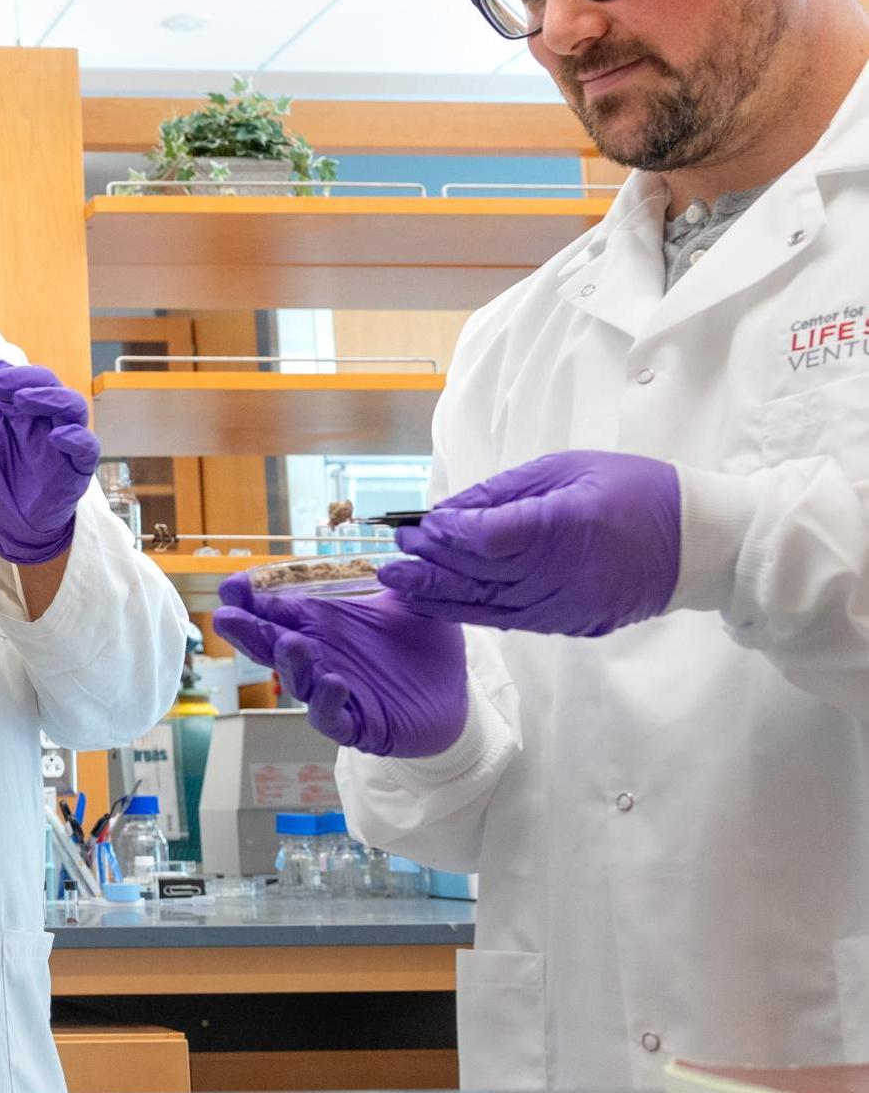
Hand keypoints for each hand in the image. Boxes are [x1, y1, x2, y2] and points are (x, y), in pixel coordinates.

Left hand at [0, 357, 98, 564]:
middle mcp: (42, 418)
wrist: (13, 526)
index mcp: (17, 409)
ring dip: (47, 398)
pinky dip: (75, 438)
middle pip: (44, 382)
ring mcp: (63, 440)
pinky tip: (57, 436)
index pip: (12, 376)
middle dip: (18, 378)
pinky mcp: (77, 468)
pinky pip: (88, 447)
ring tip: (19, 400)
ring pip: (71, 405)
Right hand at [215, 575, 468, 758]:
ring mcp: (334, 692)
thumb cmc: (425, 647)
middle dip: (247, 632)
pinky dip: (327, 703)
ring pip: (298, 682)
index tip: (232, 586)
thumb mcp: (411, 603)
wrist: (455, 694)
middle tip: (227, 617)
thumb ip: (398, 576)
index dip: (250, 600)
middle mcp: (321, 657)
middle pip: (272, 646)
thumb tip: (402, 539)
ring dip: (290, 664)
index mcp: (323, 625)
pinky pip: (332, 719)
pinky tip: (333, 683)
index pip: (276, 611)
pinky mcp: (358, 725)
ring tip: (291, 643)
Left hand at [379, 449, 679, 637]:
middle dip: (429, 568)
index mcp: (565, 524)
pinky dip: (473, 613)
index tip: (417, 526)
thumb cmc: (636, 490)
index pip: (487, 537)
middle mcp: (564, 572)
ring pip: (489, 606)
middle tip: (391, 561)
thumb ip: (506, 491)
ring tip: (402, 588)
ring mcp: (569, 605)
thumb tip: (450, 510)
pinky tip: (443, 606)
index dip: (445, 534)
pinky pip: (513, 621)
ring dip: (440, 598)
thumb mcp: (569, 469)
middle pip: (480, 574)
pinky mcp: (574, 623)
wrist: (701, 542)